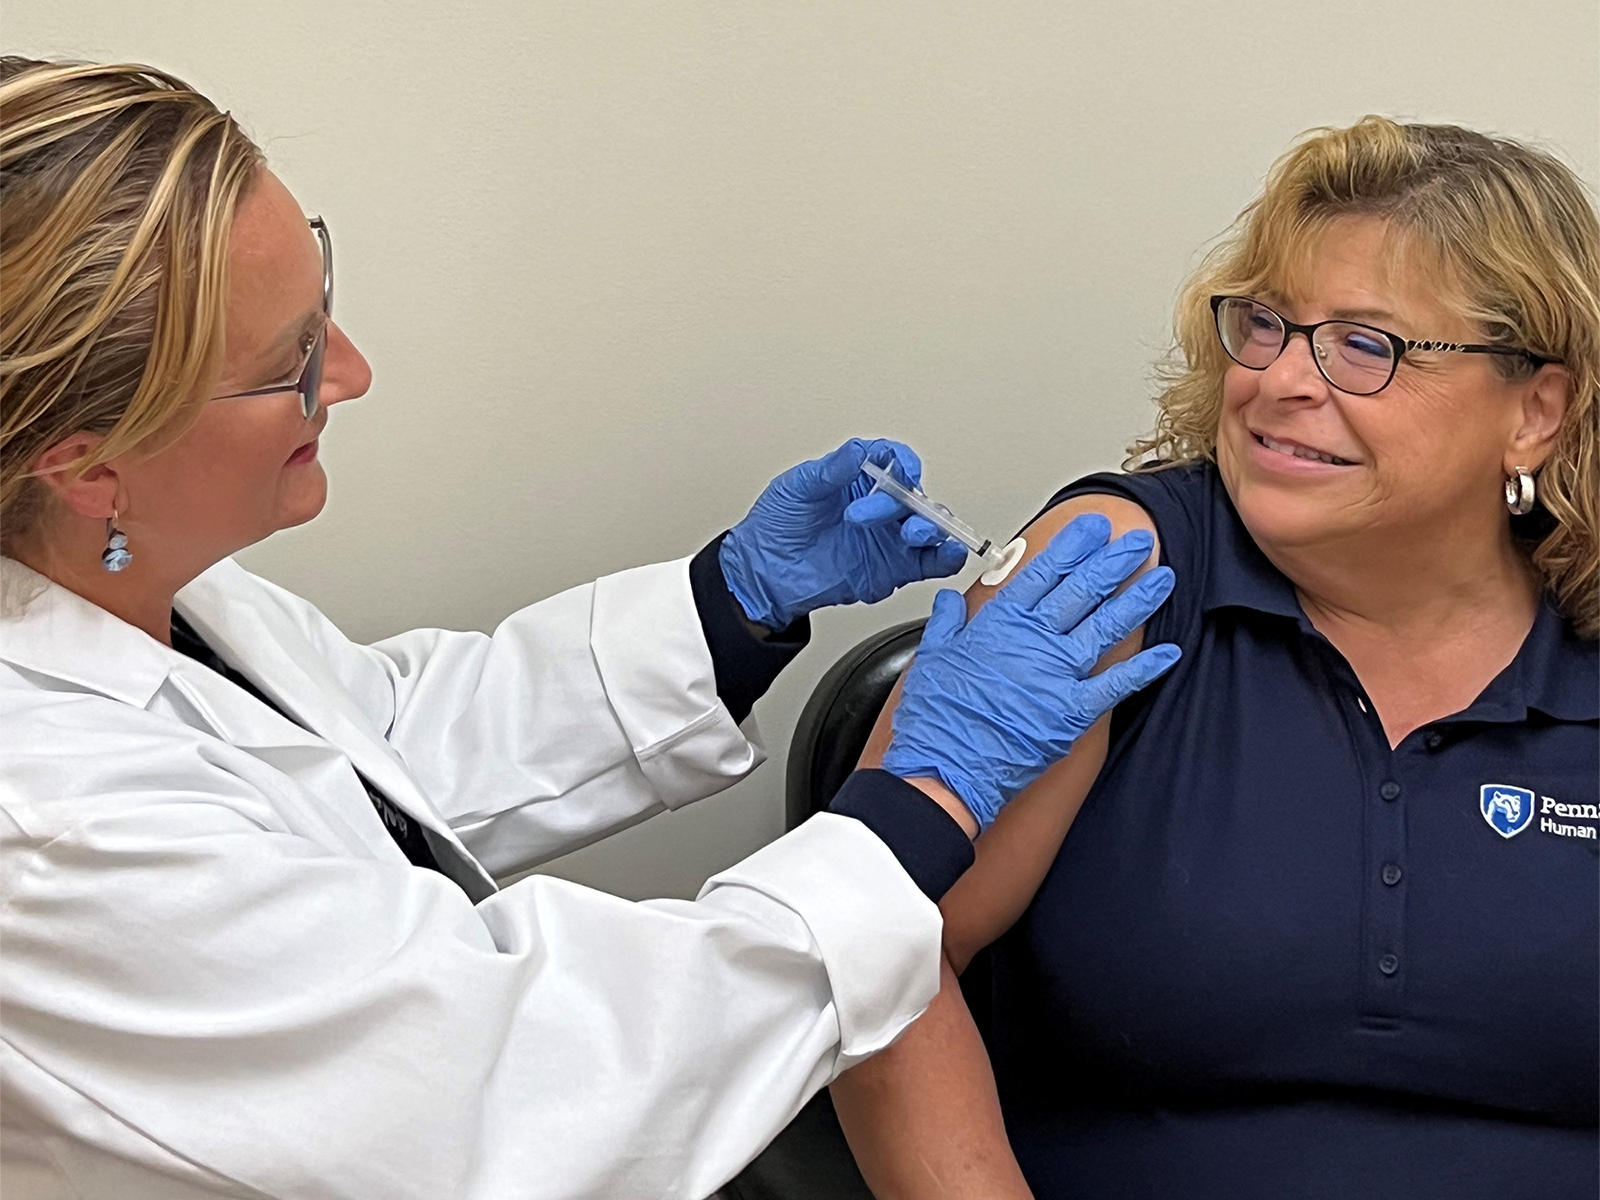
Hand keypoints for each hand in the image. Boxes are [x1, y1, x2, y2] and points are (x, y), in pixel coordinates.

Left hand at [719, 438, 967, 629]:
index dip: (904, 462)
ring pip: (930, 525)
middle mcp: (881, 506)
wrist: (765, 574)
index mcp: (860, 478)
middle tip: (863, 516)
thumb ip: (832, 471)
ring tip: (910, 533)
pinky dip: (947, 557)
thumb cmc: (775, 527)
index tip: (901, 470)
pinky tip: (949, 552)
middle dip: (905, 501)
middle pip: (915, 493)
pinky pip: (931, 562)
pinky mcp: (894, 569)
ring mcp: (889, 537)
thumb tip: (859, 449)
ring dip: (931, 526)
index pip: (895, 459)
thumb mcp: (797, 488)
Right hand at [880, 514, 1179, 828]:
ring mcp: (1056, 674)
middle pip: (1081, 590)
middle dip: (1112, 561)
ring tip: (1162, 577)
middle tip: (1135, 540)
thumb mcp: (932, 658)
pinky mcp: (1072, 710)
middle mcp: (1034, 641)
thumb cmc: (937, 719)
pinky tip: (1168, 652)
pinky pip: (1117, 684)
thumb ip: (946, 623)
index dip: (1071, 547)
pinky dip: (1145, 668)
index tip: (1091, 529)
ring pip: (1106, 626)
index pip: (1042, 572)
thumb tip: (951, 601)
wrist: (945, 768)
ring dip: (1137, 600)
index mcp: (1000, 624)